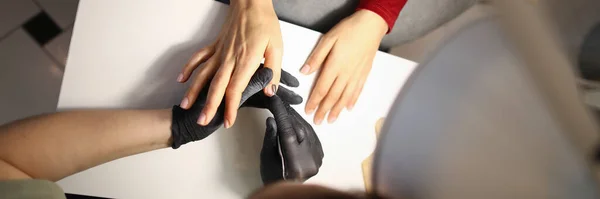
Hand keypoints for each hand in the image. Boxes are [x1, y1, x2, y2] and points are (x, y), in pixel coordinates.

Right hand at [178, 0, 282, 128]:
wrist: (251, 2)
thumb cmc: (264, 23)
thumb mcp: (277, 47)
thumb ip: (273, 71)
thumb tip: (270, 90)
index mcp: (246, 60)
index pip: (236, 88)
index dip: (231, 107)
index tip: (228, 121)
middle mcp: (229, 58)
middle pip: (216, 86)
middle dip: (208, 106)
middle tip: (202, 121)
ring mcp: (220, 52)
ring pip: (203, 74)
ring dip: (194, 91)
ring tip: (186, 107)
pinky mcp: (215, 45)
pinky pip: (199, 58)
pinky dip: (189, 69)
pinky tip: (182, 80)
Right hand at [260, 96, 323, 183]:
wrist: (288, 191)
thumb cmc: (273, 177)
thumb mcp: (267, 158)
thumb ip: (271, 138)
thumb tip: (273, 119)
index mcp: (295, 163)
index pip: (288, 131)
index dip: (281, 114)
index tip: (275, 101)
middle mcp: (310, 161)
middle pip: (300, 129)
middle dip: (289, 114)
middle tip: (280, 103)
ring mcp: (317, 159)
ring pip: (308, 131)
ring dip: (296, 119)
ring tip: (286, 110)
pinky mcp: (320, 157)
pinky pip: (313, 137)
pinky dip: (304, 127)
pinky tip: (296, 121)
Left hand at [300, 10, 387, 124]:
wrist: (371, 25)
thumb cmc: (348, 29)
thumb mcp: (328, 39)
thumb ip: (316, 57)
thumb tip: (305, 71)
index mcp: (335, 65)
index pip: (322, 88)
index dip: (315, 101)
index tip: (309, 110)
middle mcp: (346, 73)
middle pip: (333, 96)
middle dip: (324, 110)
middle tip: (318, 121)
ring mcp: (357, 74)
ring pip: (345, 97)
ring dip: (337, 110)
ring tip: (331, 119)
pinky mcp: (364, 73)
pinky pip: (357, 91)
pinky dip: (352, 101)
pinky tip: (348, 108)